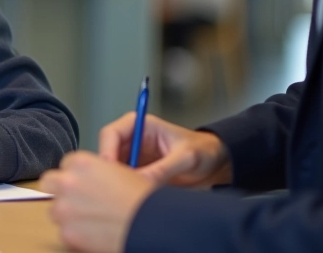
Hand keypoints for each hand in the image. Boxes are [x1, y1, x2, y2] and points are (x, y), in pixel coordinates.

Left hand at [40, 152, 155, 252]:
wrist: (153, 224)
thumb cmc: (142, 199)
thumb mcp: (119, 172)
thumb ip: (96, 174)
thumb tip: (87, 182)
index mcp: (81, 162)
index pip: (66, 166)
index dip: (76, 176)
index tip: (85, 185)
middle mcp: (68, 182)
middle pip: (50, 183)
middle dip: (61, 191)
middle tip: (79, 202)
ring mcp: (65, 208)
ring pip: (56, 210)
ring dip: (69, 215)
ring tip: (93, 221)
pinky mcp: (68, 233)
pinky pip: (65, 233)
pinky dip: (77, 237)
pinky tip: (96, 235)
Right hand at [98, 113, 231, 187]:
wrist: (216, 165)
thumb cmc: (203, 150)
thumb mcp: (186, 157)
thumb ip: (164, 168)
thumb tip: (142, 179)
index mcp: (139, 125)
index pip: (110, 134)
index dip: (106, 152)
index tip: (110, 169)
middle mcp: (132, 141)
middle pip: (107, 154)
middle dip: (110, 171)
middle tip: (117, 186)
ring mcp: (134, 159)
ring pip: (113, 171)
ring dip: (118, 182)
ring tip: (130, 193)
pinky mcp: (138, 174)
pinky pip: (124, 182)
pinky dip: (127, 190)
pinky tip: (135, 197)